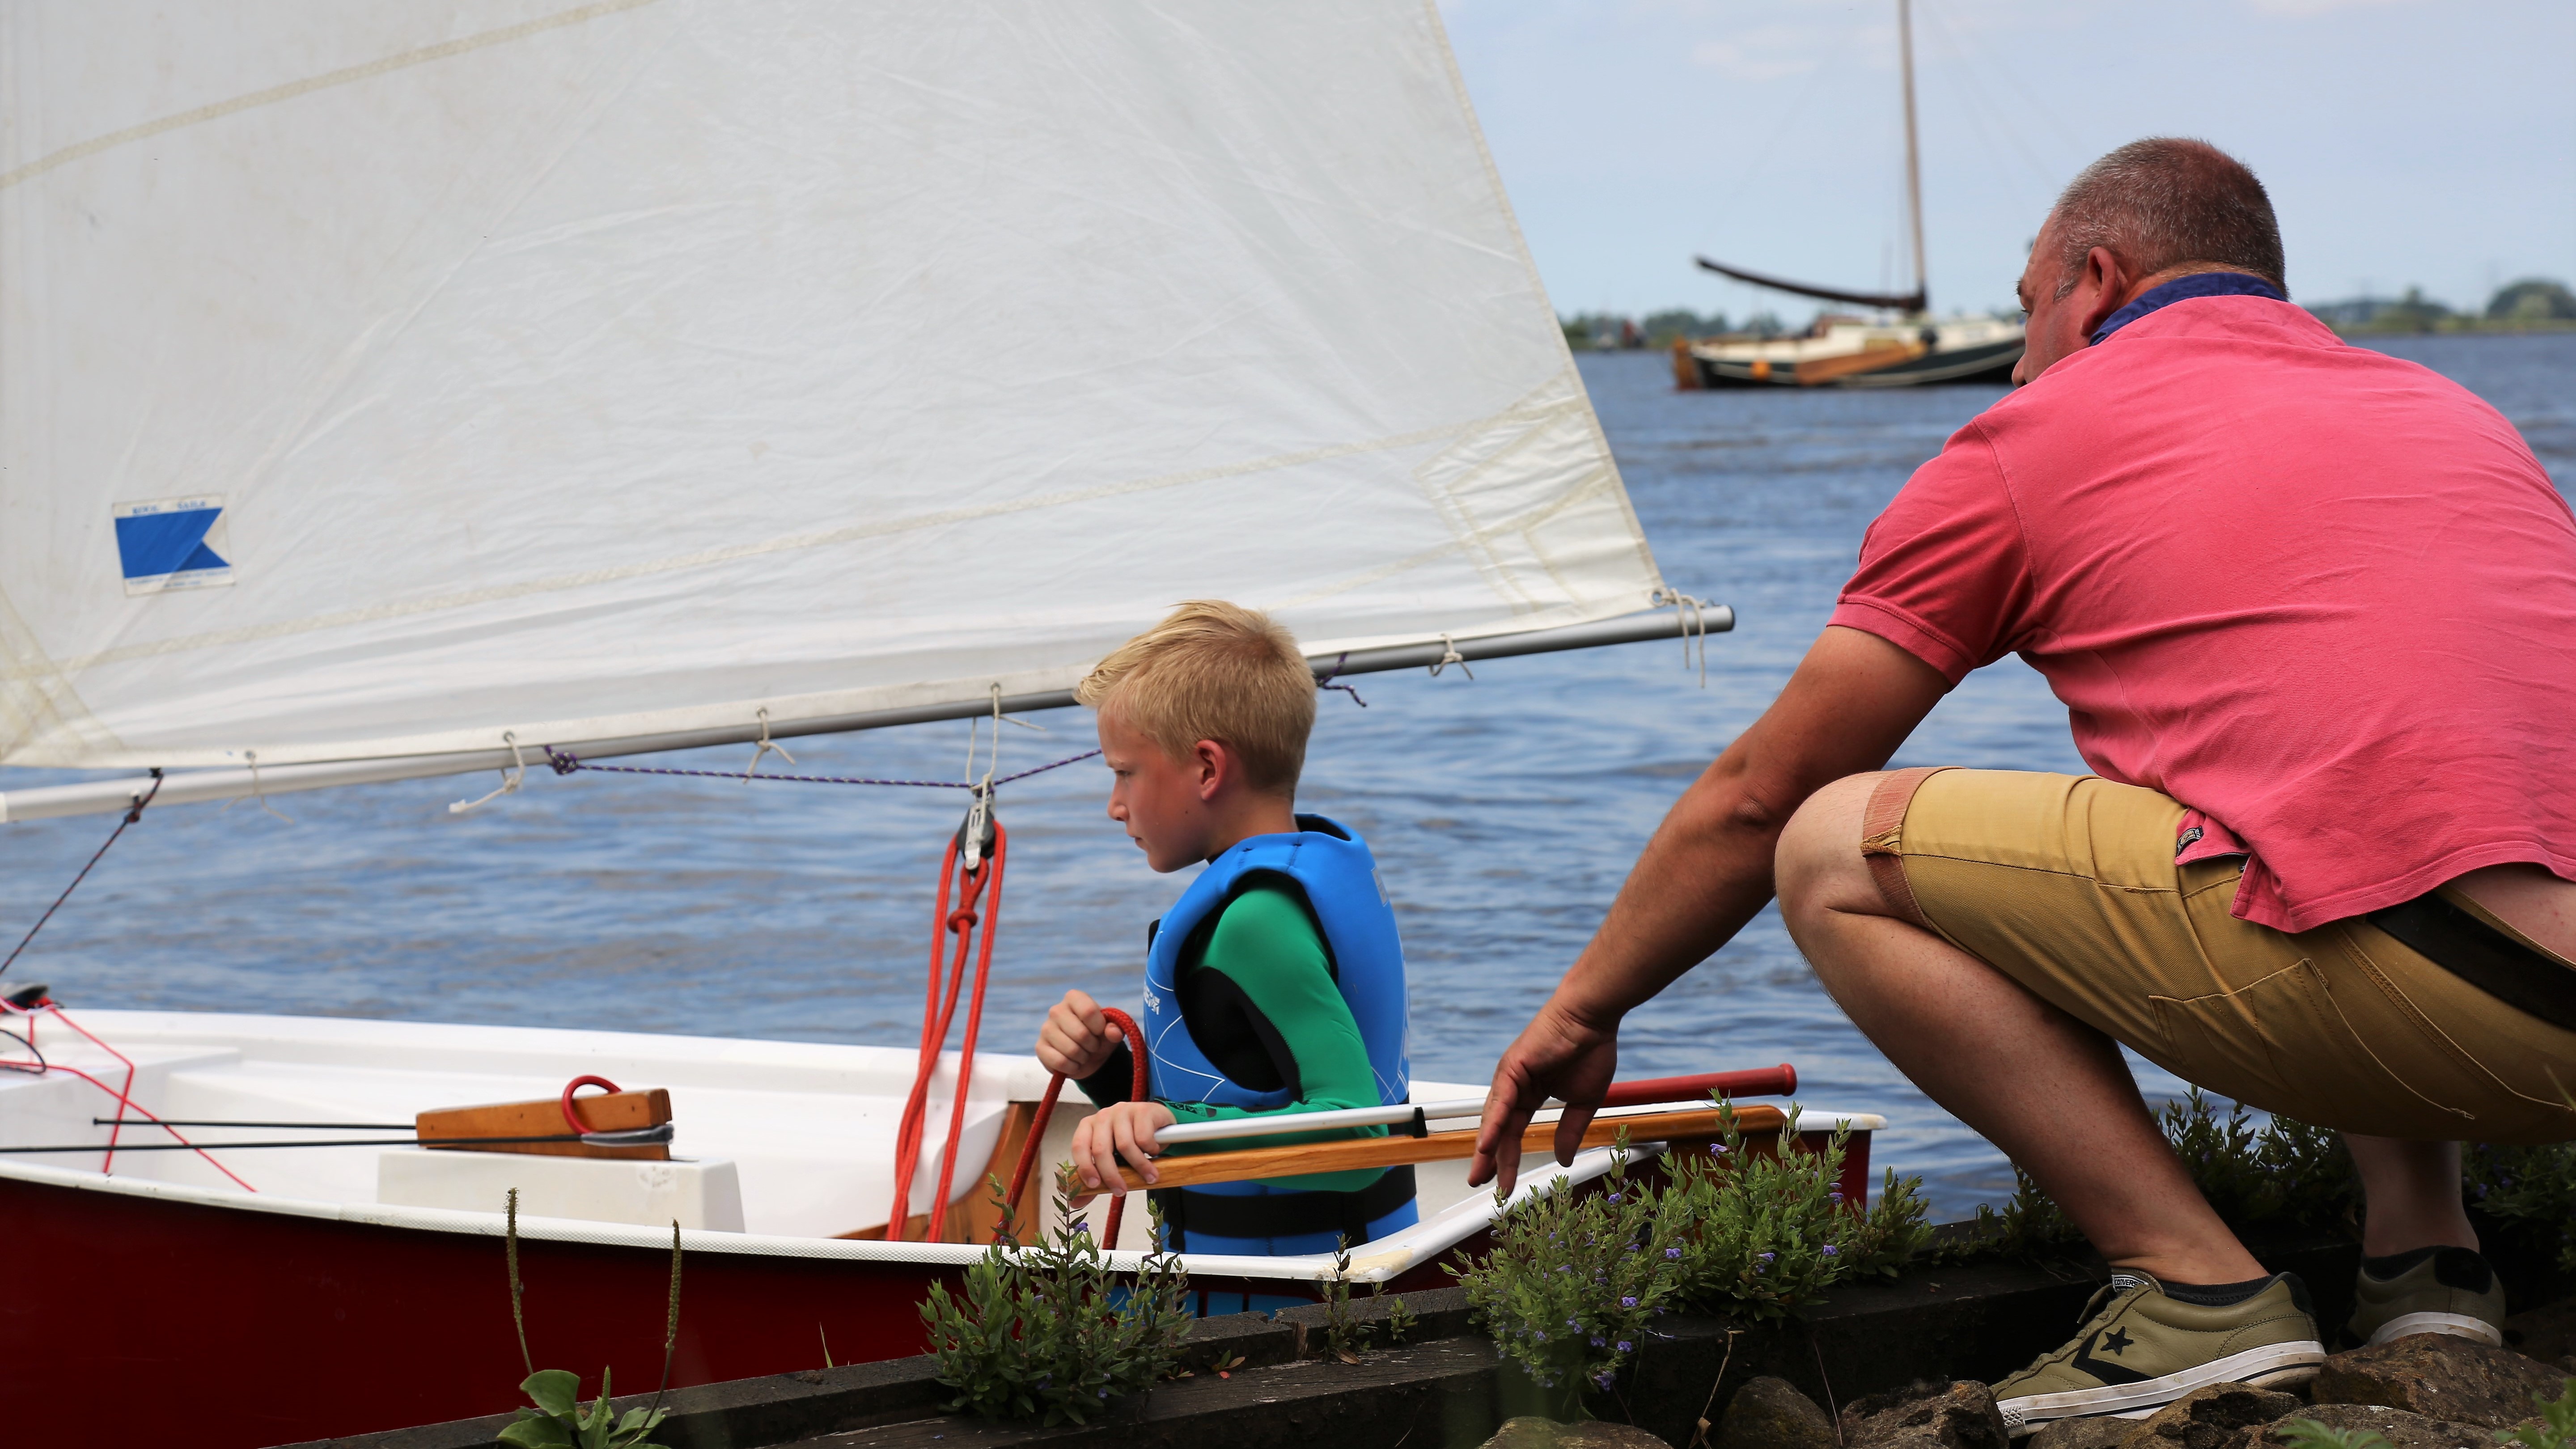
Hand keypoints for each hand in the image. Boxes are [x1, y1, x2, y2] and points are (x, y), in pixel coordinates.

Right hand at [1035, 989, 1121, 1079]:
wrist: (1088, 1057)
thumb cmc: (1099, 1037)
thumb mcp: (1112, 1032)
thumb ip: (1116, 1029)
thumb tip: (1113, 1032)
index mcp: (1074, 998)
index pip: (1088, 1011)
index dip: (1099, 1027)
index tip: (1100, 1032)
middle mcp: (1056, 1010)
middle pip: (1080, 1033)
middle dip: (1092, 1045)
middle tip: (1092, 1046)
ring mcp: (1045, 1028)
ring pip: (1071, 1049)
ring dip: (1083, 1057)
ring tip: (1083, 1054)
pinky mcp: (1040, 1047)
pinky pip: (1060, 1062)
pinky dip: (1072, 1067)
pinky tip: (1073, 1063)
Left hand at [1067, 1099, 1176, 1203]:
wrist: (1156, 1122)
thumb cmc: (1130, 1141)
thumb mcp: (1111, 1159)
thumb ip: (1095, 1178)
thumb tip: (1076, 1201)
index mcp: (1088, 1126)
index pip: (1079, 1146)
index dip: (1085, 1167)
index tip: (1095, 1185)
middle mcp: (1103, 1116)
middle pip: (1101, 1149)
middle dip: (1111, 1175)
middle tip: (1122, 1190)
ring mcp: (1123, 1111)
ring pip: (1125, 1145)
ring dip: (1139, 1166)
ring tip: (1149, 1177)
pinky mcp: (1142, 1110)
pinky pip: (1144, 1138)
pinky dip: (1151, 1151)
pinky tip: (1154, 1152)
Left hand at [1467, 997, 1619, 1196]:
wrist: (1592, 1017)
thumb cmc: (1590, 1050)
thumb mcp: (1583, 1102)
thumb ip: (1569, 1131)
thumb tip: (1561, 1160)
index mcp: (1530, 1093)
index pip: (1513, 1132)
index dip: (1508, 1158)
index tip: (1504, 1185)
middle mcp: (1514, 1086)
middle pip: (1498, 1129)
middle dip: (1489, 1159)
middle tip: (1480, 1185)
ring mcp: (1511, 1076)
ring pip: (1495, 1118)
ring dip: (1486, 1148)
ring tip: (1479, 1174)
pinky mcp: (1513, 1066)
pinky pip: (1501, 1100)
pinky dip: (1493, 1123)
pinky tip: (1486, 1145)